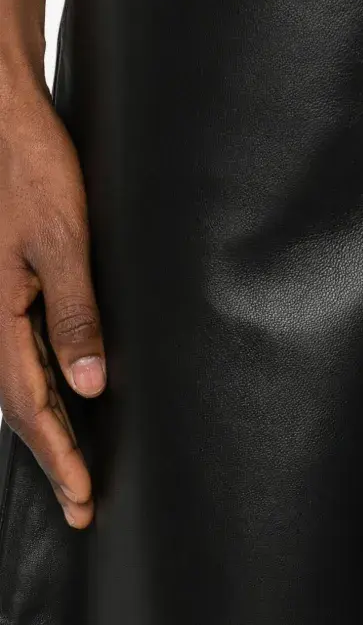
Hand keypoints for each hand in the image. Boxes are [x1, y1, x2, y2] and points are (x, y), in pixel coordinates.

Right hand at [0, 80, 104, 528]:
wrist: (3, 118)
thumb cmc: (29, 168)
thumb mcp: (62, 239)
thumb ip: (75, 311)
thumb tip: (91, 383)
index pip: (29, 405)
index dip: (59, 455)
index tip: (84, 499)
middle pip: (17, 404)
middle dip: (51, 456)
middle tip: (81, 506)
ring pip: (14, 380)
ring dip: (44, 426)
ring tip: (72, 465)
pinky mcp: (2, 283)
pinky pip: (15, 349)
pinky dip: (37, 384)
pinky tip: (58, 393)